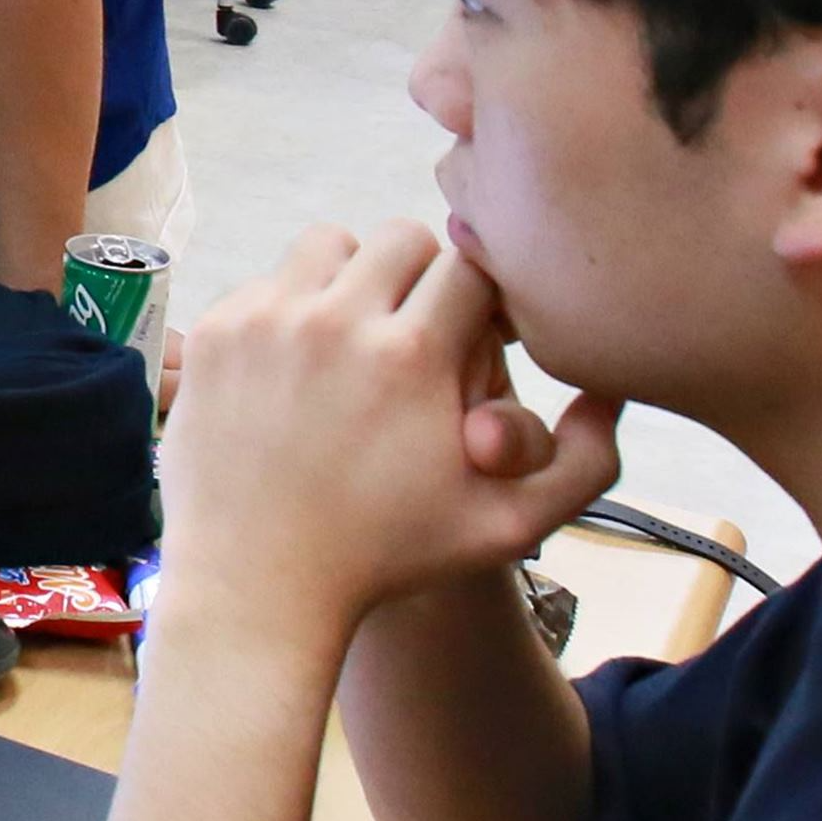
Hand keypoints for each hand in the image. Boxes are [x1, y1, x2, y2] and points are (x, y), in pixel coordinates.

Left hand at [156, 222, 623, 647]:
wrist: (259, 583)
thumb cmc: (389, 558)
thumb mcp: (509, 525)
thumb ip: (587, 461)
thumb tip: (608, 387)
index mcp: (412, 355)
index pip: (471, 265)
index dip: (485, 294)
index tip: (477, 329)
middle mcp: (334, 322)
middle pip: (401, 237)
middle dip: (423, 273)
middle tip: (422, 325)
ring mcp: (263, 322)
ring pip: (327, 245)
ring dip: (352, 276)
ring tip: (361, 333)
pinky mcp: (213, 334)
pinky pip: (266, 283)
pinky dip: (289, 306)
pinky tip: (300, 361)